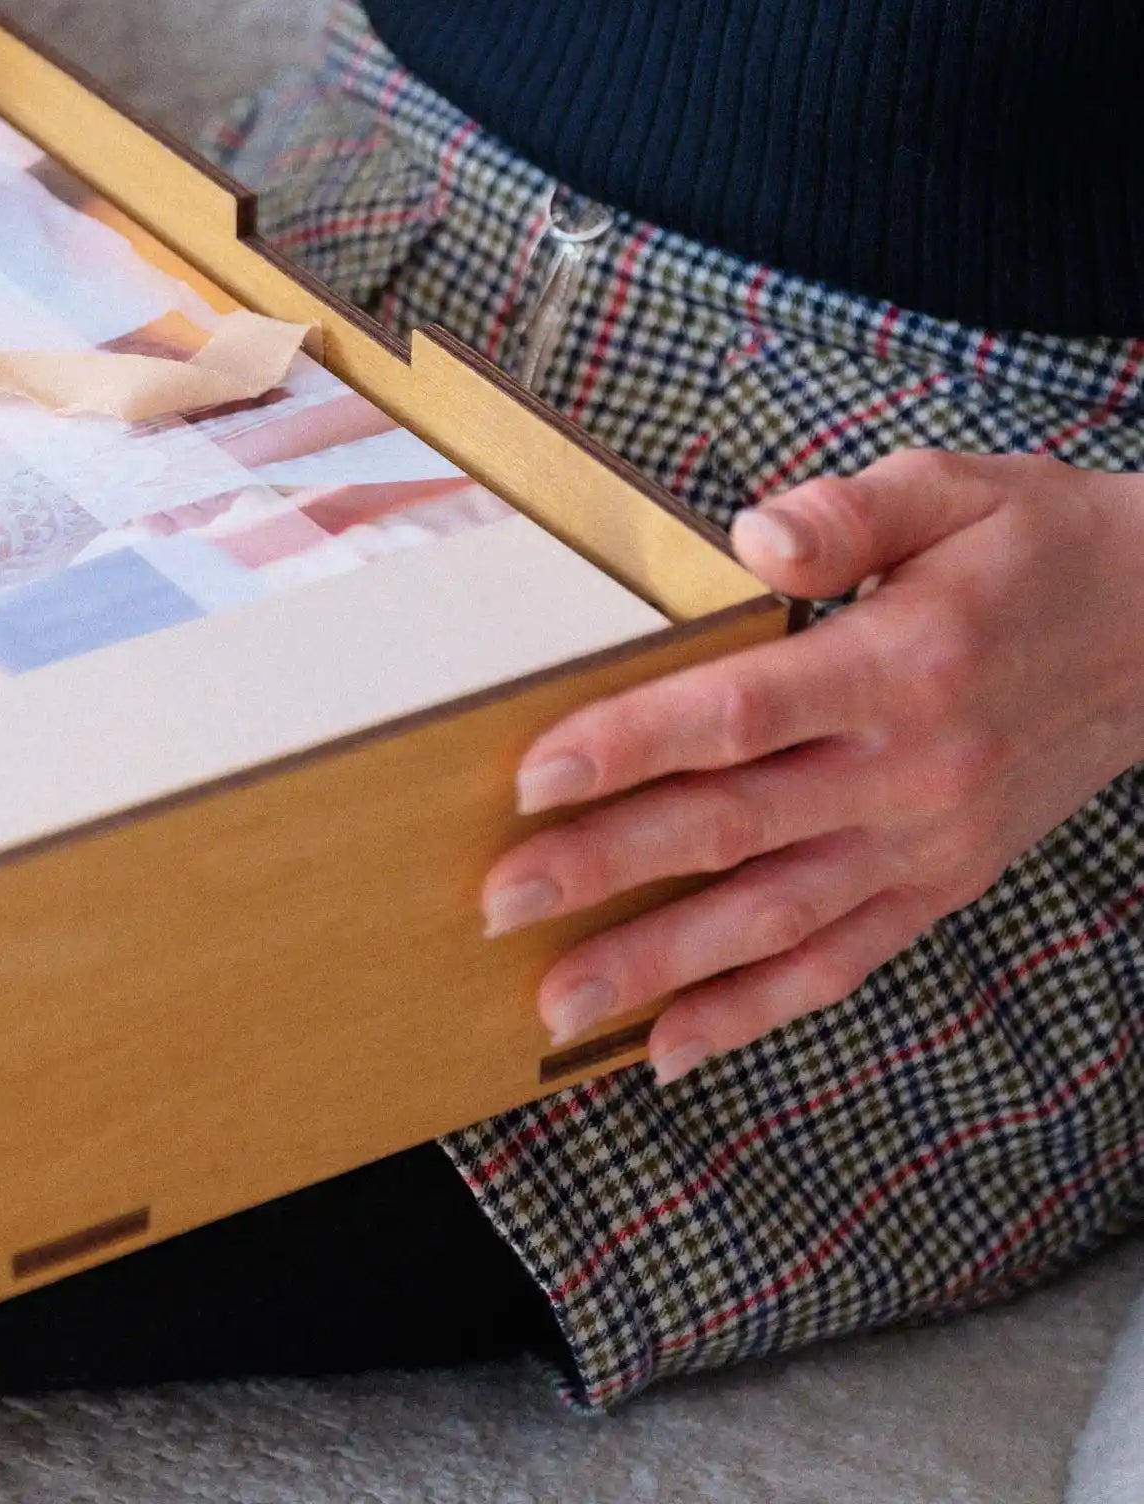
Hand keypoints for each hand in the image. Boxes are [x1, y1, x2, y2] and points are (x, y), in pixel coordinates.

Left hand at [482, 448, 1143, 1083]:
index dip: (633, 745)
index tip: (532, 777)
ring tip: (553, 1005)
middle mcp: (914, 770)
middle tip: (496, 904)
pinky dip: (753, 1012)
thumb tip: (758, 533)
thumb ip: (849, 512)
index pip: (742, 714)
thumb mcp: (955, 491)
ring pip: (776, 920)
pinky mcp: (943, 885)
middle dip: (607, 872)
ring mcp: (929, 842)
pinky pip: (841, 963)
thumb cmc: (1042, 548)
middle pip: (736, 829)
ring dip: (659, 968)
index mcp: (902, 664)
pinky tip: (667, 1047)